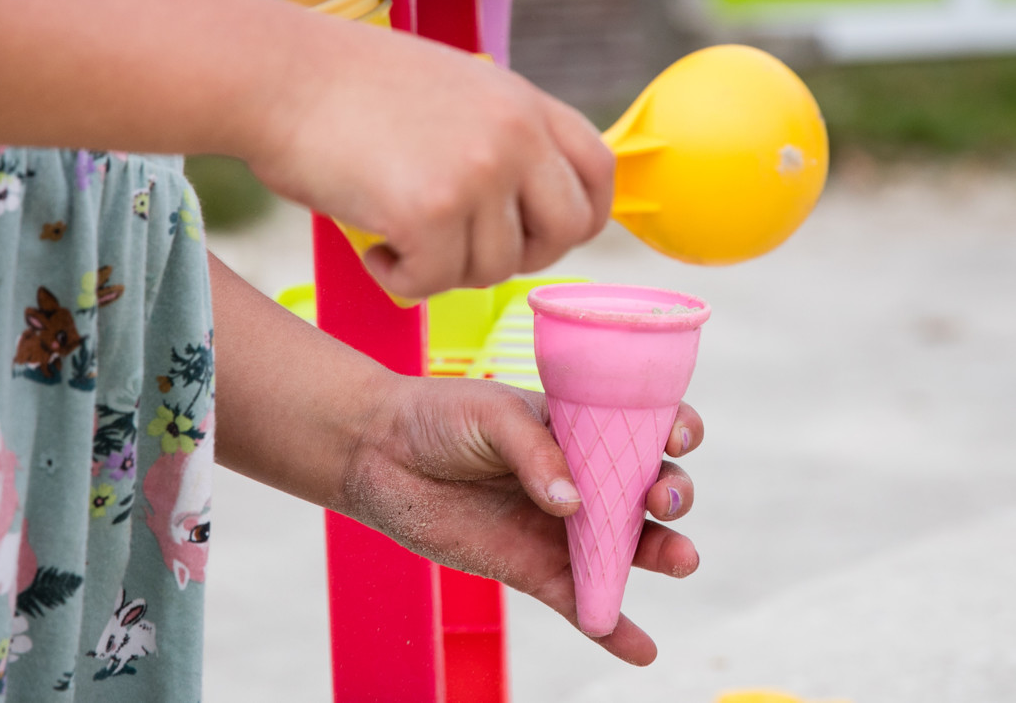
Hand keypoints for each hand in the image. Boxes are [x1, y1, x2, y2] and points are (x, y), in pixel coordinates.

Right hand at [246, 6, 613, 299]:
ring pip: (494, 269)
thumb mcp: (453, 91)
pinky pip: (434, 284)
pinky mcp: (430, 211)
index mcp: (523, 102)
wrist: (278, 76)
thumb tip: (523, 209)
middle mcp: (513, 135)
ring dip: (444, 269)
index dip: (579, 219)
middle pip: (563, 234)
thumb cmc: (348, 89)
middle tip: (462, 251)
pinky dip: (400, 280)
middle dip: (517, 258)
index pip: (598, 174)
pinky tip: (374, 248)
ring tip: (397, 235)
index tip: (538, 237)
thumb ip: (501, 139)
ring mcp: (477, 173)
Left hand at [337, 375, 702, 665]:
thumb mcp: (491, 415)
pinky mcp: (533, 568)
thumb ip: (535, 452)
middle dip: (673, 494)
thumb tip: (572, 504)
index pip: (643, 429)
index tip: (677, 438)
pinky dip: (614, 628)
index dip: (674, 432)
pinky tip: (642, 649)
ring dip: (663, 555)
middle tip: (662, 499)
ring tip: (682, 560)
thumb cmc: (439, 419)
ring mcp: (561, 527)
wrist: (381, 455)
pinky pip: (581, 601)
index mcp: (579, 427)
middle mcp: (582, 478)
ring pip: (627, 548)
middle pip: (648, 491)